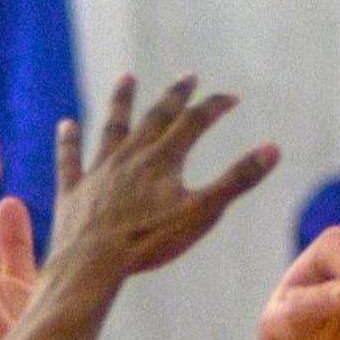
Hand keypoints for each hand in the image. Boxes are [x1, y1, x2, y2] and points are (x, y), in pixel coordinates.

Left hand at [44, 75, 279, 295]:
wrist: (93, 263)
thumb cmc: (149, 242)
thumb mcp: (202, 213)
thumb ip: (237, 180)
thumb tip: (273, 149)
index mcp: (162, 160)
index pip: (193, 123)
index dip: (213, 107)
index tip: (230, 98)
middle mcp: (129, 156)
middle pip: (155, 118)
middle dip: (174, 96)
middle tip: (187, 76)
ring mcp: (99, 172)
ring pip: (111, 128)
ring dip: (120, 102)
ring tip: (126, 79)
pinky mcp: (73, 192)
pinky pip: (70, 160)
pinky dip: (67, 141)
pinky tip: (65, 124)